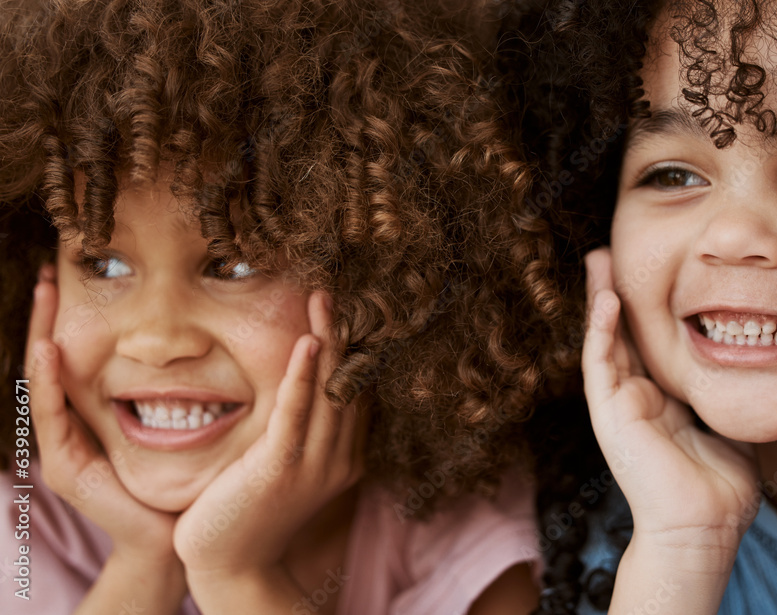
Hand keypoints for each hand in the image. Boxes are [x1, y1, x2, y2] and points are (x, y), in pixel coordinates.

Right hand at [26, 264, 186, 612]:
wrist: (175, 536)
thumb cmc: (184, 478)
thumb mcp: (180, 422)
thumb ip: (179, 386)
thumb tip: (209, 337)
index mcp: (95, 416)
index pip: (78, 357)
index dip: (73, 320)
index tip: (71, 275)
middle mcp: (74, 428)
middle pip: (52, 363)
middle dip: (47, 318)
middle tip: (47, 274)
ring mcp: (64, 448)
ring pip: (45, 383)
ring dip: (42, 337)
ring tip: (43, 296)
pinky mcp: (67, 467)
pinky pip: (53, 416)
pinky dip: (50, 381)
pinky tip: (50, 349)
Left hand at [174, 291, 365, 598]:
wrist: (231, 566)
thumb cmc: (248, 513)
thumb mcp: (282, 467)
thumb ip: (297, 431)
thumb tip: (297, 390)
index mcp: (342, 457)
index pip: (354, 392)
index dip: (351, 350)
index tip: (344, 311)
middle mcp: (338, 458)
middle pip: (347, 383)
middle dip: (343, 335)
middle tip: (337, 292)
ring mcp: (315, 464)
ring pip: (328, 389)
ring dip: (327, 341)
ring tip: (324, 300)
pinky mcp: (282, 468)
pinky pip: (297, 412)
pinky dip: (304, 375)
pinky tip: (308, 342)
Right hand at [583, 248, 758, 558]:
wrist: (701, 529)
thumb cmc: (720, 488)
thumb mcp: (727, 423)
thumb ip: (729, 394)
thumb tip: (760, 365)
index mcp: (660, 399)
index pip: (647, 340)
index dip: (645, 304)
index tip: (653, 268)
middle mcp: (634, 396)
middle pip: (620, 331)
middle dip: (614, 290)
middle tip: (611, 250)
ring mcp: (619, 404)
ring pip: (603, 339)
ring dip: (599, 298)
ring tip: (599, 258)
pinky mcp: (609, 414)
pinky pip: (600, 363)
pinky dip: (600, 330)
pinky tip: (606, 298)